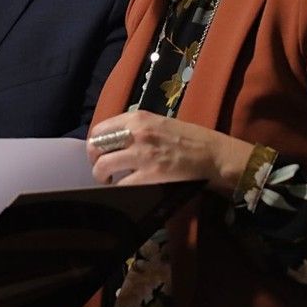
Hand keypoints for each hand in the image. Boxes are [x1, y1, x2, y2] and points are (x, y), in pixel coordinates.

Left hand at [87, 110, 252, 195]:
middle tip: (101, 169)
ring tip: (109, 181)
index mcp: (137, 118)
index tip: (98, 153)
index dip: (94, 143)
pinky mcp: (150, 174)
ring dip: (102, 176)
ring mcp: (142, 154)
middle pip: (97, 146)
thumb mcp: (158, 123)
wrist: (212, 153)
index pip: (100, 128)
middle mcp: (136, 132)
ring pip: (104, 166)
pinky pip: (122, 184)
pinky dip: (118, 188)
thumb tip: (113, 142)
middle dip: (94, 161)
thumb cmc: (187, 138)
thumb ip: (135, 129)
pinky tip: (123, 189)